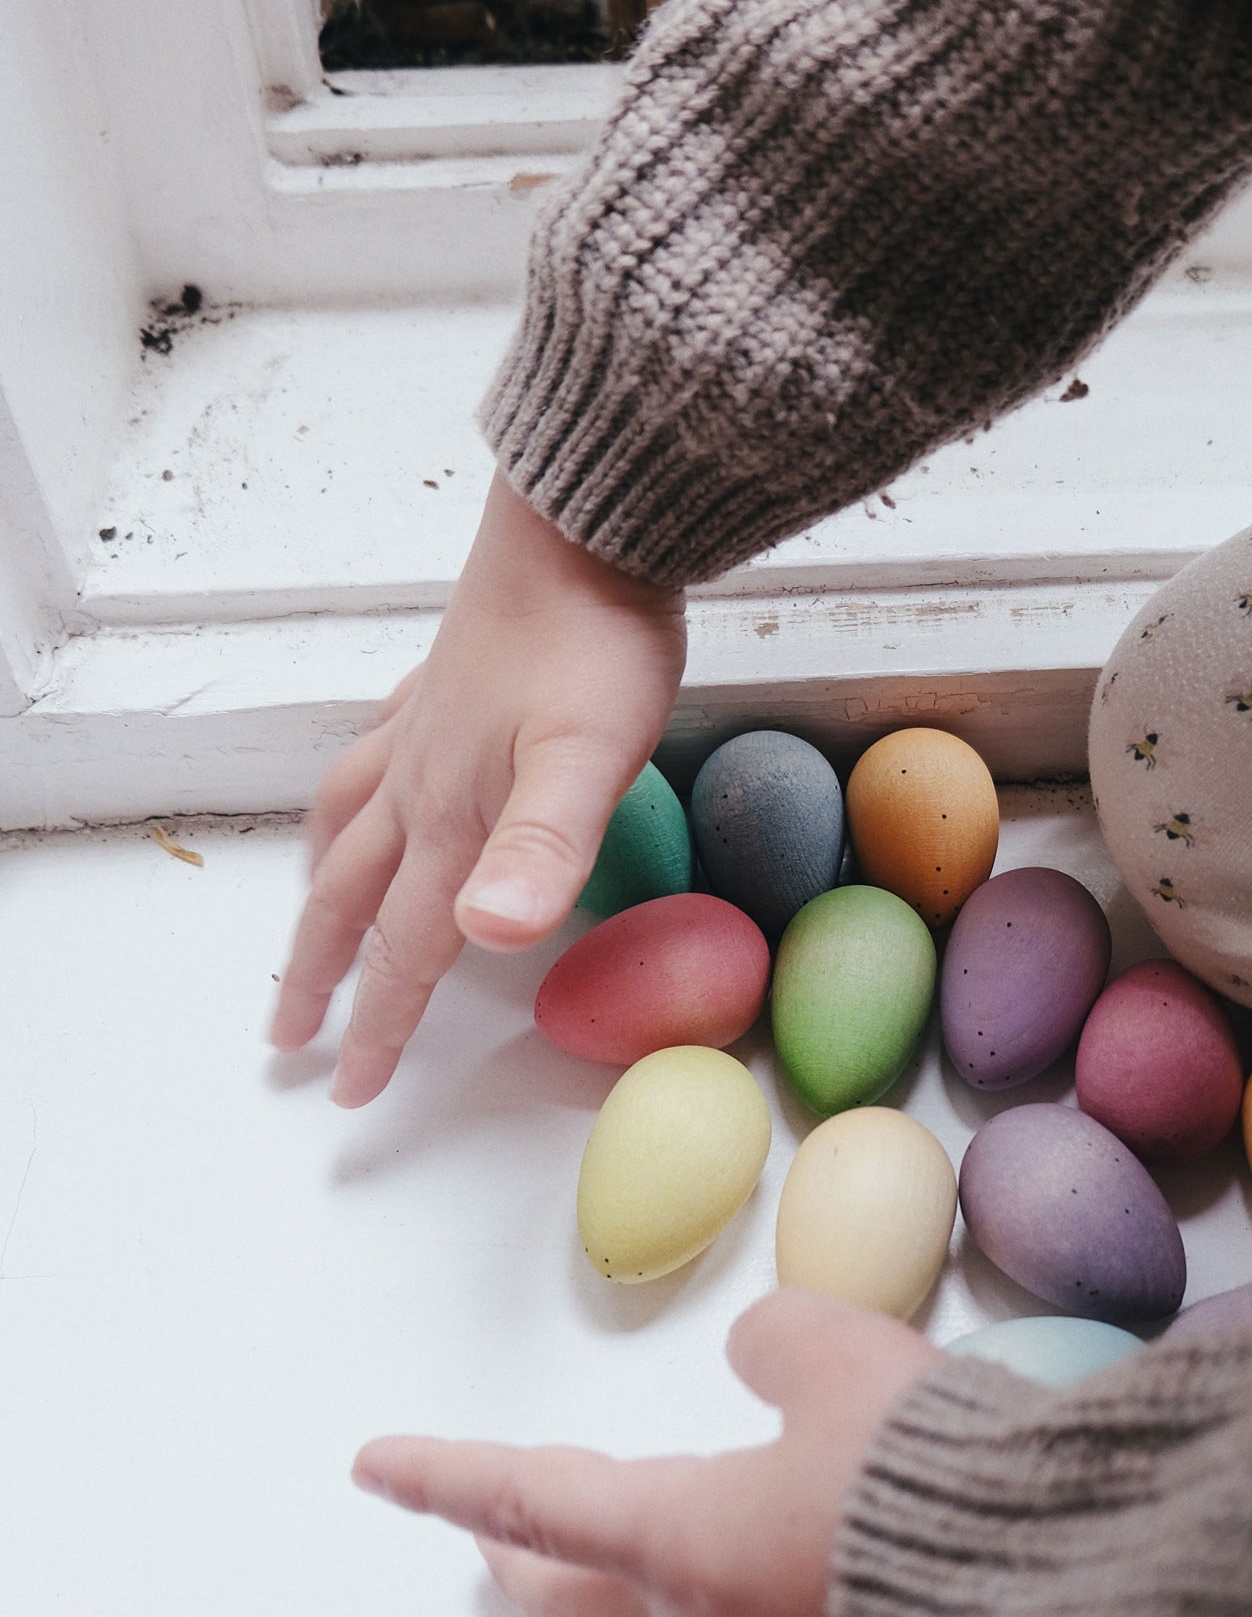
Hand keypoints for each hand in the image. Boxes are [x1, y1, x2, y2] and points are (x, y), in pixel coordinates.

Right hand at [270, 472, 686, 1105]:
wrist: (587, 526)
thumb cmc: (597, 642)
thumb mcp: (587, 756)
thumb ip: (542, 848)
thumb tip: (486, 935)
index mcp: (455, 815)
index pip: (409, 944)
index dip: (382, 1024)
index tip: (352, 1090)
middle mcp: (422, 780)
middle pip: (352, 896)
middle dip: (320, 974)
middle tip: (289, 1036)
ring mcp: (425, 730)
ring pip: (346, 825)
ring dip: (321, 887)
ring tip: (309, 917)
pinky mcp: (442, 687)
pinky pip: (369, 759)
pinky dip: (349, 797)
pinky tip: (367, 788)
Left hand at [351, 1290, 943, 1616]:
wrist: (1047, 1613)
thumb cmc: (924, 1485)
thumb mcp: (843, 1360)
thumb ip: (781, 1342)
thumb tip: (759, 1354)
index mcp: (682, 1541)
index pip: (530, 1498)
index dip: (447, 1474)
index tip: (375, 1467)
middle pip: (576, 1600)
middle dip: (521, 1559)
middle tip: (488, 1533)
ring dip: (622, 1580)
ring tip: (629, 1539)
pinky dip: (719, 1598)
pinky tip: (772, 1567)